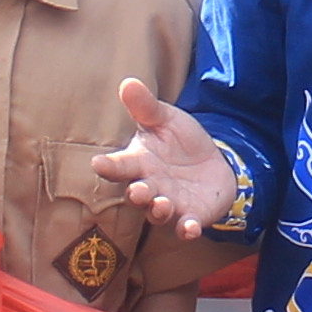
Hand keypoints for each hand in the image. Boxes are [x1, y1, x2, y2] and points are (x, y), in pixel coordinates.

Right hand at [96, 80, 240, 233]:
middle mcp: (150, 187)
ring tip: (162, 204)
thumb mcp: (166, 119)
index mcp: (139, 162)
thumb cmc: (180, 141)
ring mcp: (170, 204)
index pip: (120, 166)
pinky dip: (186, 230)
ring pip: (158, 214)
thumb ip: (147, 107)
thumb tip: (128, 82)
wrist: (213, 163)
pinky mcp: (190, 217)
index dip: (109, 166)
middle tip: (138, 191)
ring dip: (158, 211)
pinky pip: (185, 228)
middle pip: (137, 194)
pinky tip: (190, 228)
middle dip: (137, 194)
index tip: (97, 163)